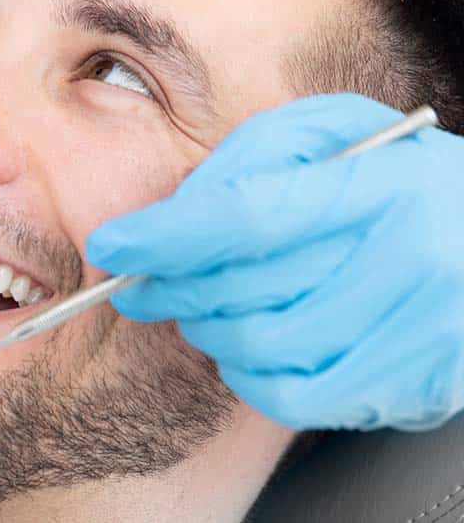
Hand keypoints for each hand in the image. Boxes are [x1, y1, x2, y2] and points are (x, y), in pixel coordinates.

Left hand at [85, 94, 463, 429]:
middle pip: (245, 289)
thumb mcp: (325, 134)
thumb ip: (248, 162)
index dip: (164, 236)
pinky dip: (246, 371)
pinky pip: (293, 398)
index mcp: (384, 184)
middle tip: (140, 280)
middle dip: (169, 286)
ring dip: (206, 327)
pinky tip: (247, 341)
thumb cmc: (395, 175)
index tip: (112, 244)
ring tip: (203, 302)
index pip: (249, 216)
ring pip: (260, 347)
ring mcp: (420, 333)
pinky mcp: (416, 385)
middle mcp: (412, 261)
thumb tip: (168, 219)